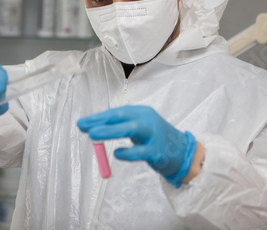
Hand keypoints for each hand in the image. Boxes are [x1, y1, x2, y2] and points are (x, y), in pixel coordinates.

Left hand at [77, 105, 196, 187]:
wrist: (184, 153)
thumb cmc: (156, 139)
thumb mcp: (139, 129)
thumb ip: (121, 127)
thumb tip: (94, 128)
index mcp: (141, 112)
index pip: (116, 112)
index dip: (98, 117)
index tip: (82, 123)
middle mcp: (147, 119)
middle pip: (121, 116)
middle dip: (100, 121)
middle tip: (82, 126)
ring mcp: (154, 134)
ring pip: (131, 129)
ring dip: (110, 131)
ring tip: (93, 135)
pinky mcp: (158, 151)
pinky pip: (141, 151)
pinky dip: (127, 153)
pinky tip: (117, 154)